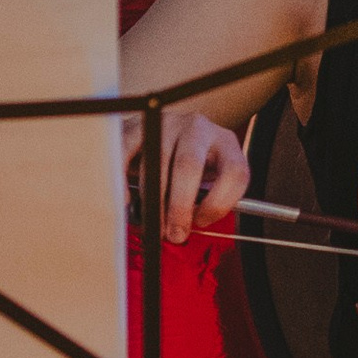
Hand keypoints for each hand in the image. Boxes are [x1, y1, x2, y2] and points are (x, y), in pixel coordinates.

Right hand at [130, 108, 250, 242]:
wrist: (161, 138)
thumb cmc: (187, 169)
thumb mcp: (207, 182)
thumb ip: (206, 202)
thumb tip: (183, 232)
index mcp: (225, 143)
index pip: (234, 172)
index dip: (220, 203)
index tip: (202, 223)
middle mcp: (198, 128)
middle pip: (189, 166)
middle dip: (179, 206)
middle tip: (173, 233)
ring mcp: (167, 124)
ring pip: (157, 164)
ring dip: (153, 201)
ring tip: (152, 223)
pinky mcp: (138, 126)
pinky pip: (127, 154)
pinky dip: (123, 181)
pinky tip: (127, 199)